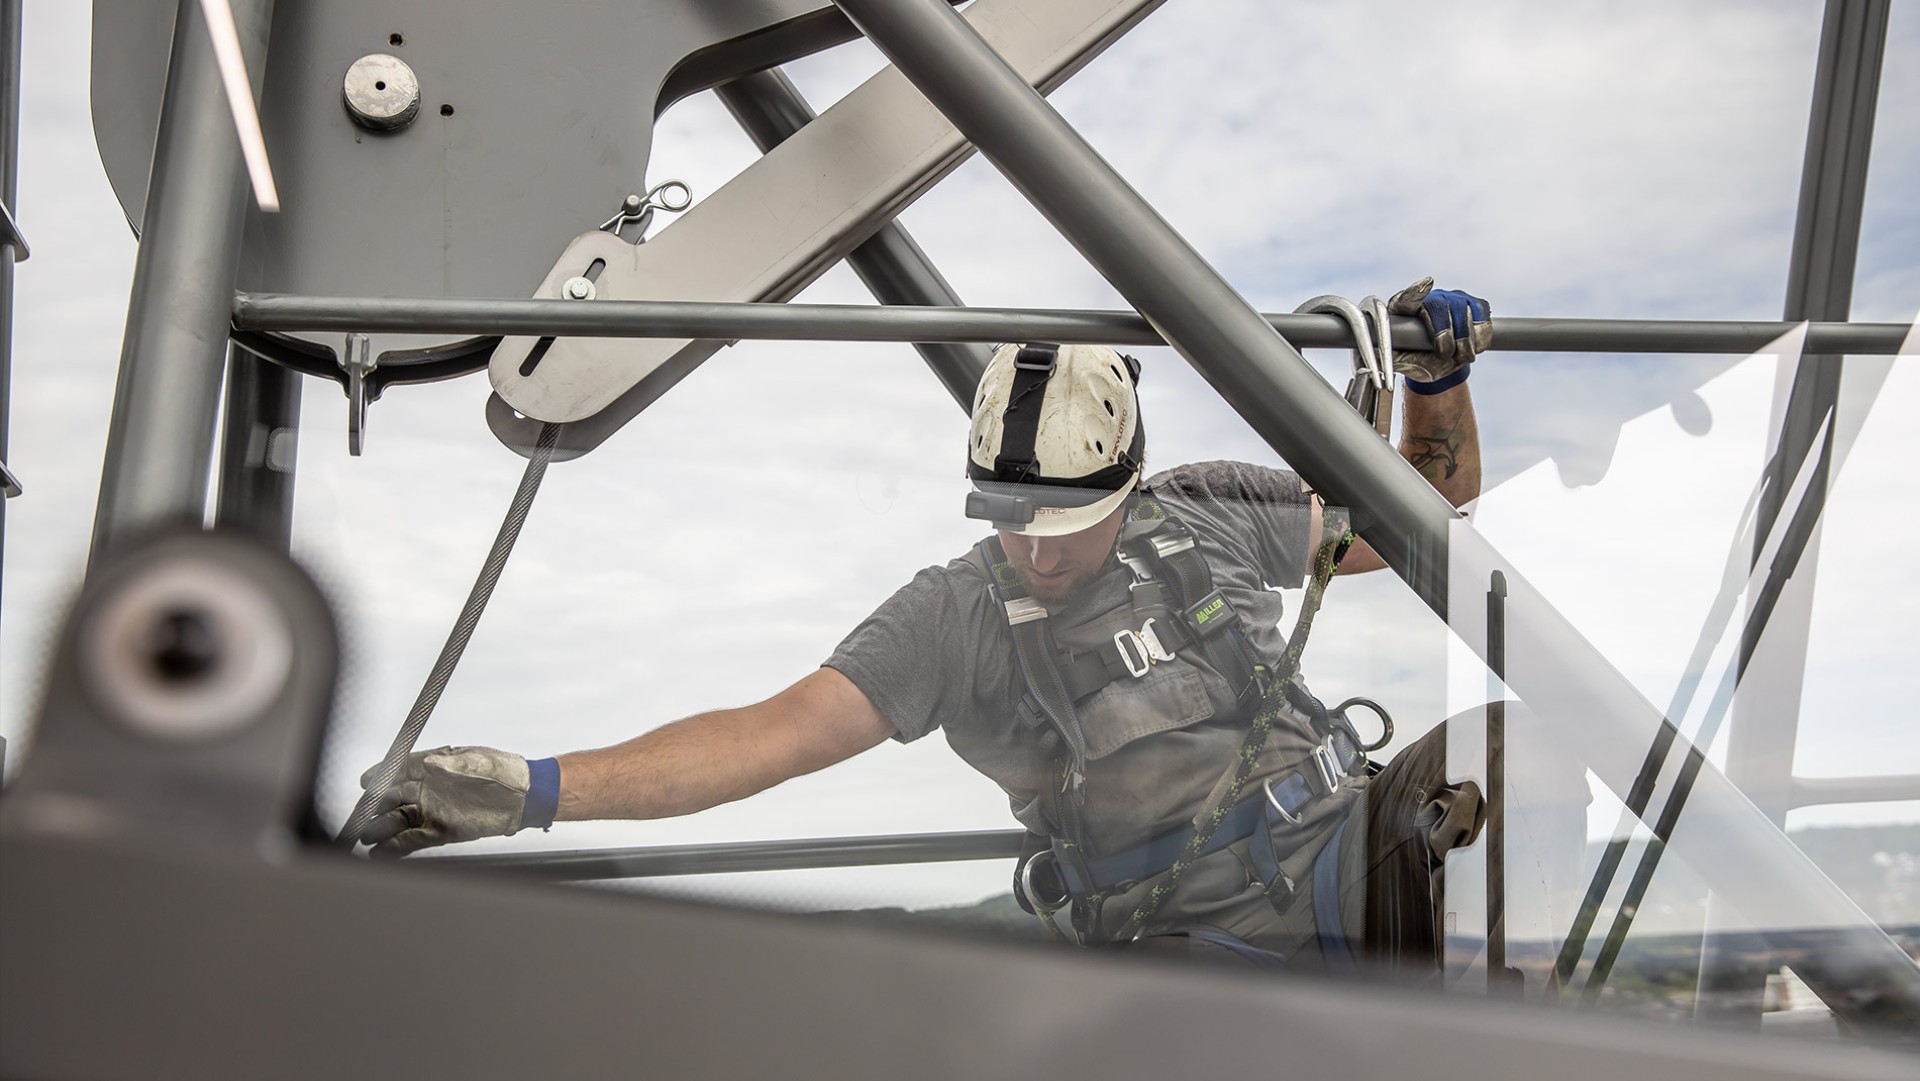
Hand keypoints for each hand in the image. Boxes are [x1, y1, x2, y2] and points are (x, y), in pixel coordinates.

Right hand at [358, 745, 532, 858]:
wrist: (523, 795)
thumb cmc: (498, 770)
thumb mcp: (466, 759)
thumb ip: (437, 763)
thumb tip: (413, 764)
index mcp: (432, 768)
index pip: (397, 772)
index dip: (380, 777)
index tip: (365, 782)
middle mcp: (429, 791)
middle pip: (394, 799)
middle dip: (375, 808)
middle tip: (361, 816)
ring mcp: (435, 812)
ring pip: (401, 821)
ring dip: (383, 829)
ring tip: (366, 837)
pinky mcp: (443, 831)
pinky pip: (415, 839)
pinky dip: (398, 847)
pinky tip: (381, 852)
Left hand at [1387, 277, 1491, 385]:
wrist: (1443, 366)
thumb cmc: (1418, 360)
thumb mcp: (1403, 362)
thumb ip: (1388, 357)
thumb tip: (1371, 355)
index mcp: (1405, 308)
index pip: (1408, 297)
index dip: (1415, 292)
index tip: (1424, 286)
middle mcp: (1430, 297)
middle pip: (1440, 305)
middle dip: (1445, 332)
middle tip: (1445, 354)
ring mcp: (1453, 298)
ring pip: (1463, 311)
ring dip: (1464, 340)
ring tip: (1460, 357)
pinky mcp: (1474, 304)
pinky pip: (1482, 316)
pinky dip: (1480, 335)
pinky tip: (1474, 348)